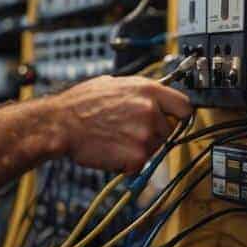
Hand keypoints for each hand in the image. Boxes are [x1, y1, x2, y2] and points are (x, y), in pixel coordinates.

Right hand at [49, 75, 191, 174]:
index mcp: (147, 89)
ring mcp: (146, 134)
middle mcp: (151, 110)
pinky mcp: (138, 156)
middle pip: (169, 130)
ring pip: (155, 148)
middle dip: (153, 133)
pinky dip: (128, 163)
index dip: (177, 115)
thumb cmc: (80, 103)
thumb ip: (137, 91)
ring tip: (115, 139)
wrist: (61, 124)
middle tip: (129, 131)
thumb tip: (149, 96)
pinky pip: (140, 163)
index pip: (184, 106)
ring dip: (139, 148)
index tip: (172, 119)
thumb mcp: (113, 83)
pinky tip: (111, 151)